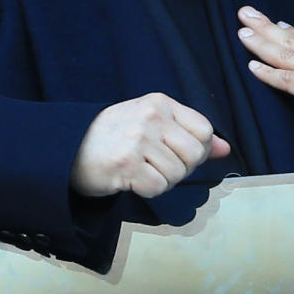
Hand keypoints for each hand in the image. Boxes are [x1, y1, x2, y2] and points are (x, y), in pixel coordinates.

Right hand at [70, 93, 229, 197]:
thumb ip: (189, 134)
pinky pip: (158, 188)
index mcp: (160, 103)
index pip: (204, 130)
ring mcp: (138, 140)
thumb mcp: (153, 124)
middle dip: (182, 169)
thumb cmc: (115, 135)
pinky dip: (149, 190)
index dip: (198, 149)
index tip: (178, 153)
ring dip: (163, 181)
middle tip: (158, 166)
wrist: (68, 146)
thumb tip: (225, 149)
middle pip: (194, 154)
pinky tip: (133, 180)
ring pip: (177, 174)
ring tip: (142, 171)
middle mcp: (151, 117)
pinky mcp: (126, 164)